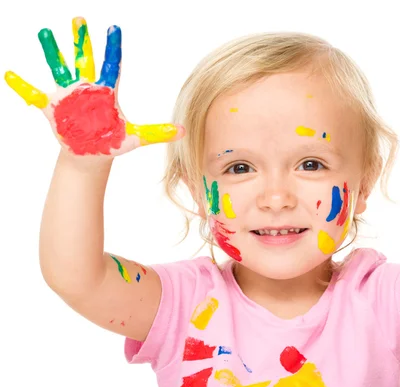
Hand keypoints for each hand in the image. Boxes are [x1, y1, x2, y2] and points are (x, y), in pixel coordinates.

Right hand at [4, 17, 184, 155]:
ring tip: (45, 31)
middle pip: (84, 59)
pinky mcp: (52, 108)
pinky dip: (22, 85)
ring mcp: (69, 96)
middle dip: (82, 40)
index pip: (112, 65)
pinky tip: (10, 74)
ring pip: (60, 67)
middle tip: (79, 19)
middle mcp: (87, 88)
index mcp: (107, 92)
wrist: (92, 156)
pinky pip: (33, 94)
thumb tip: (183, 131)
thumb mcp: (136, 138)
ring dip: (52, 51)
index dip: (112, 48)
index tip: (114, 28)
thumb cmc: (112, 143)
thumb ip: (157, 132)